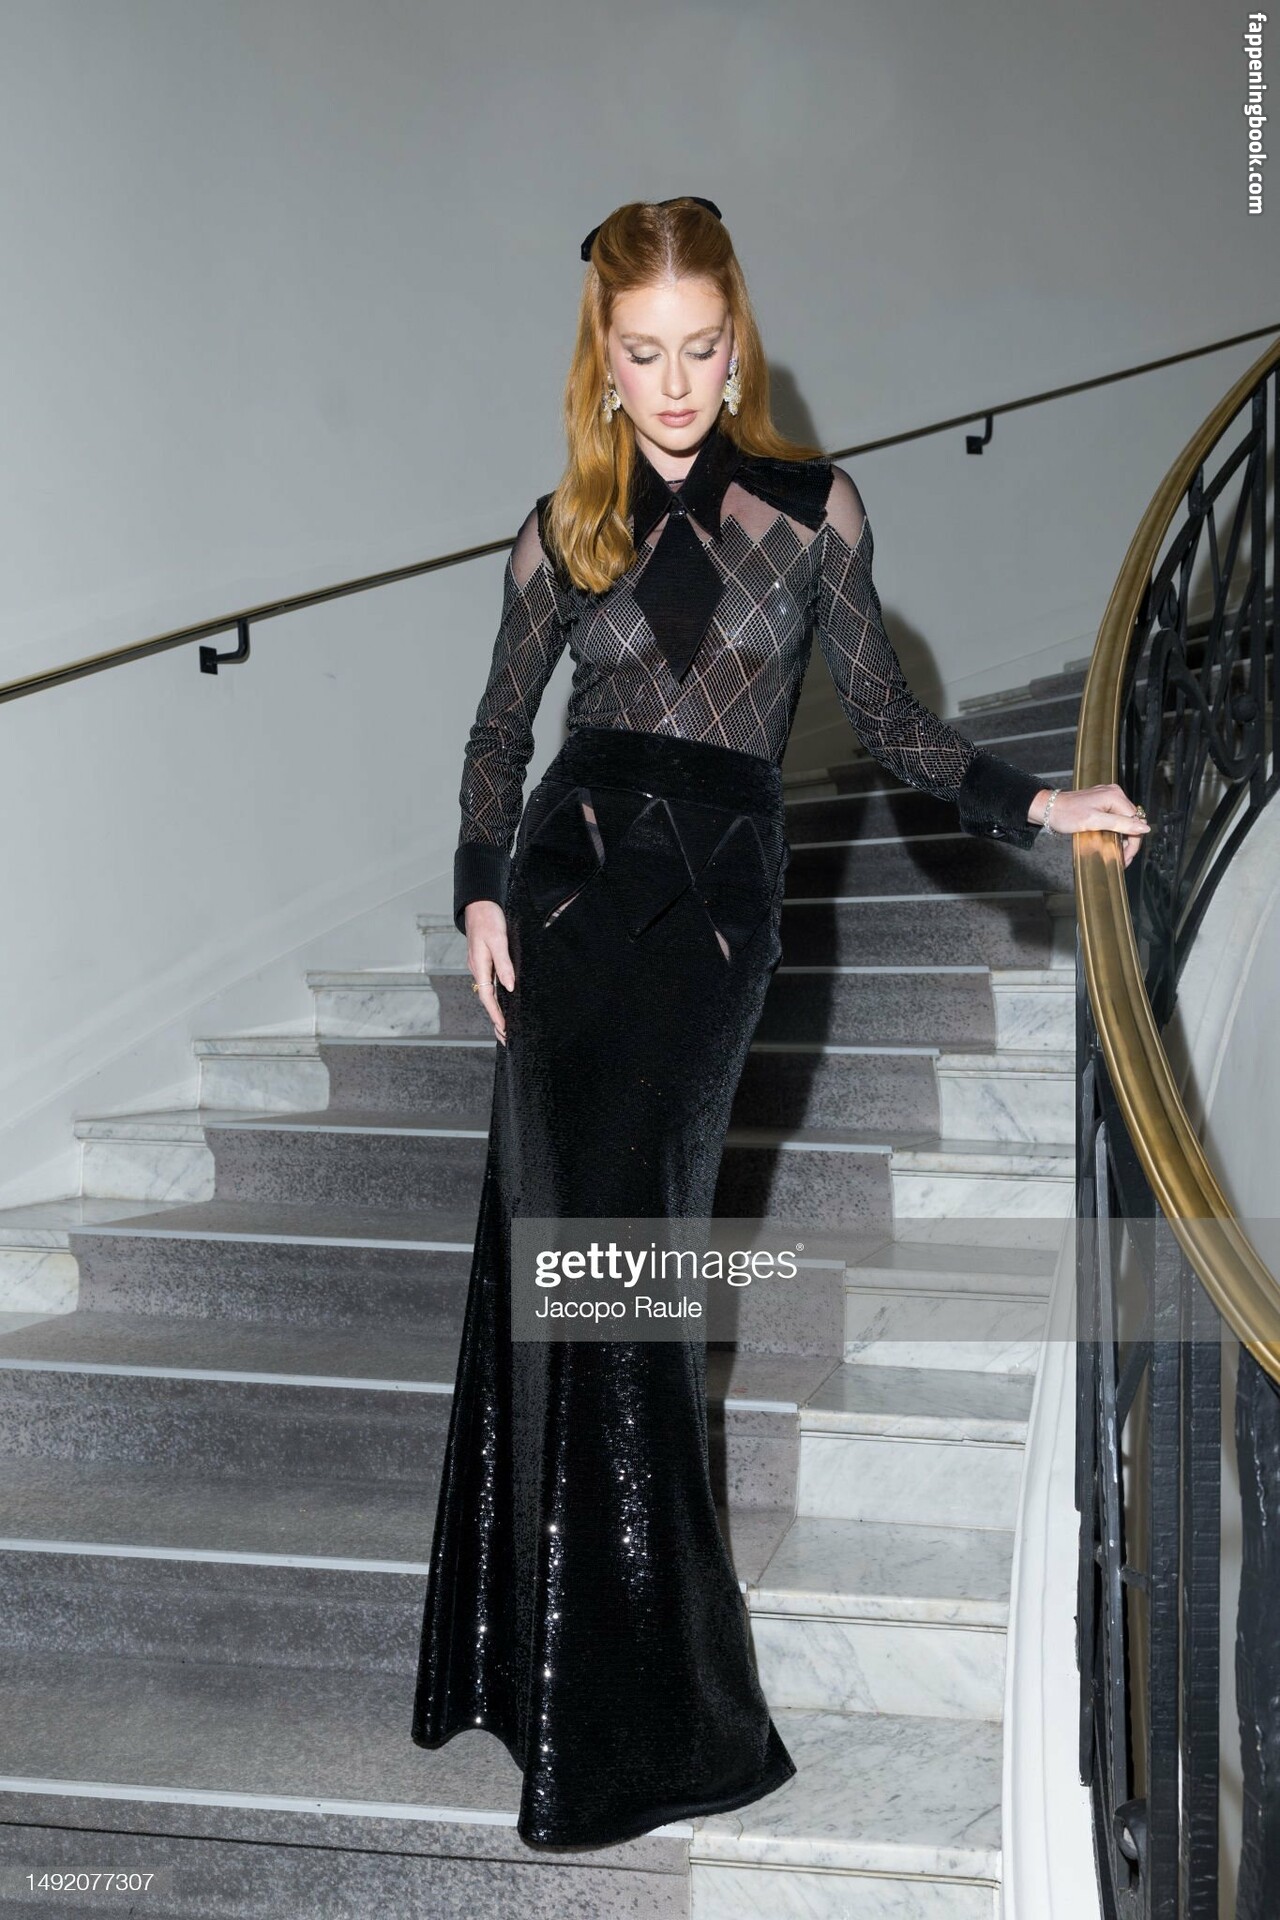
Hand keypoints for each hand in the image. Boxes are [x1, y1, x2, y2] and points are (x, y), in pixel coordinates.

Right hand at [463, 900, 514, 1044]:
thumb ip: (504, 964)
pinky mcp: (485, 961)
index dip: (496, 1015)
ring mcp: (480, 966)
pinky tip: (503, 1001)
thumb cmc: (488, 920)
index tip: (505, 1029)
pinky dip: (496, 997)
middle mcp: (478, 969)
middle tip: (505, 1037)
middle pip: (487, 1000)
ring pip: (488, 993)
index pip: (488, 997)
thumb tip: (509, 987)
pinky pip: (490, 984)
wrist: (479, 904)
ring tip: (505, 1026)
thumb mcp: (498, 940)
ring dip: (496, 1010)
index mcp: (480, 966)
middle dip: (495, 1019)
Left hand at [1032, 783, 1151, 868]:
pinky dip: (1116, 831)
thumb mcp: (1094, 821)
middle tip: (1122, 860)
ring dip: (1123, 838)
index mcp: (1116, 796)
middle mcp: (1115, 794)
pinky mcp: (1103, 803)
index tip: (1125, 858)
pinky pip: (1116, 818)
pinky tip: (1112, 842)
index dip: (1133, 842)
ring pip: (1125, 821)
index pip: (1136, 821)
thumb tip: (1144, 828)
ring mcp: (1109, 797)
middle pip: (1132, 822)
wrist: (1049, 809)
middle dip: (1129, 842)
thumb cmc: (1067, 814)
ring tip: (1117, 854)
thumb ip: (1120, 824)